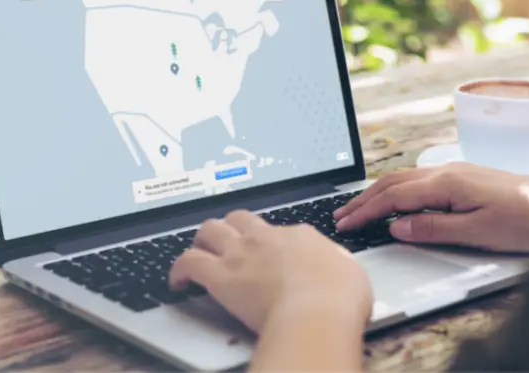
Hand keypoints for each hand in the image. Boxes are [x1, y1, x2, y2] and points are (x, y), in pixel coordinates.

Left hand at [169, 210, 372, 331]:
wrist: (317, 310)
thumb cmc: (339, 297)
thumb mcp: (352, 274)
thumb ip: (340, 267)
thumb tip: (339, 271)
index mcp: (299, 236)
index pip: (277, 230)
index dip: (270, 242)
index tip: (269, 254)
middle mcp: (266, 238)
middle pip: (239, 218)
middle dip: (231, 227)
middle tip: (228, 242)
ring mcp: (241, 254)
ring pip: (209, 229)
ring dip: (202, 239)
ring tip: (199, 252)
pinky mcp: (220, 276)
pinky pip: (188, 262)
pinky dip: (178, 270)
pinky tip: (177, 281)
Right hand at [334, 163, 528, 251]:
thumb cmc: (525, 220)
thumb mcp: (477, 233)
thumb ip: (433, 228)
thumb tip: (397, 226)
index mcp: (446, 184)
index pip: (393, 198)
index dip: (366, 212)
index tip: (345, 224)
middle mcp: (445, 171)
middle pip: (391, 183)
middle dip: (362, 200)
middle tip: (340, 216)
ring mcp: (453, 170)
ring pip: (402, 177)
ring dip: (376, 193)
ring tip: (357, 208)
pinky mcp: (462, 175)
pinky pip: (416, 178)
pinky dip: (394, 189)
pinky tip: (393, 198)